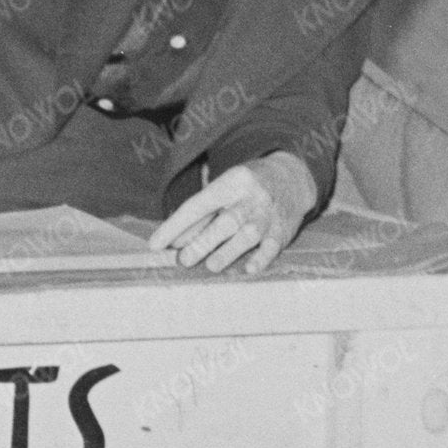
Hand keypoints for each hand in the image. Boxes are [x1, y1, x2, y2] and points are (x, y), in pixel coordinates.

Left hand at [152, 152, 312, 274]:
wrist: (291, 178)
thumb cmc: (245, 189)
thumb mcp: (223, 190)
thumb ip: (201, 215)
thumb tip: (175, 242)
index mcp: (231, 182)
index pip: (198, 205)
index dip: (176, 225)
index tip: (156, 244)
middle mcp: (251, 197)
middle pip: (226, 221)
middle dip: (203, 241)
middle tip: (183, 261)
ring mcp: (268, 214)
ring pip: (248, 233)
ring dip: (229, 251)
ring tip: (212, 266)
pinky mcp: (283, 230)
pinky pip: (273, 245)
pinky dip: (261, 258)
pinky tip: (249, 269)